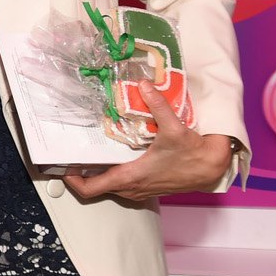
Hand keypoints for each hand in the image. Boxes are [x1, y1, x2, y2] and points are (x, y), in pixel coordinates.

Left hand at [65, 82, 233, 202]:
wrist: (212, 168)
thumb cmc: (192, 153)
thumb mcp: (175, 127)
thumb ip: (157, 105)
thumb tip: (144, 84)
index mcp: (130, 177)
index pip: (90, 189)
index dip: (72, 181)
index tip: (63, 167)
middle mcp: (131, 188)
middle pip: (96, 188)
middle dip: (81, 175)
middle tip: (72, 156)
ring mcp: (140, 190)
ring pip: (109, 188)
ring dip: (97, 175)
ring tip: (88, 156)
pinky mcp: (148, 188)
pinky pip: (121, 186)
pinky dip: (112, 176)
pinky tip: (113, 159)